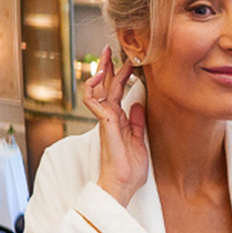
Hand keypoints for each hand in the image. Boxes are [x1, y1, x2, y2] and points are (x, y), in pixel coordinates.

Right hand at [84, 46, 147, 205]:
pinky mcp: (104, 124)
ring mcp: (106, 120)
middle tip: (111, 48)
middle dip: (109, 66)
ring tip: (106, 54)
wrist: (123, 184)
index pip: (117, 93)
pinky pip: (92, 101)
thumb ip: (136, 122)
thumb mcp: (139, 140)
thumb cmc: (130, 169)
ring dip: (102, 71)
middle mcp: (110, 118)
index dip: (121, 76)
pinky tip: (99, 76)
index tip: (128, 62)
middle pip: (107, 86)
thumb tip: (138, 104)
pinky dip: (93, 88)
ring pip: (99, 89)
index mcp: (119, 121)